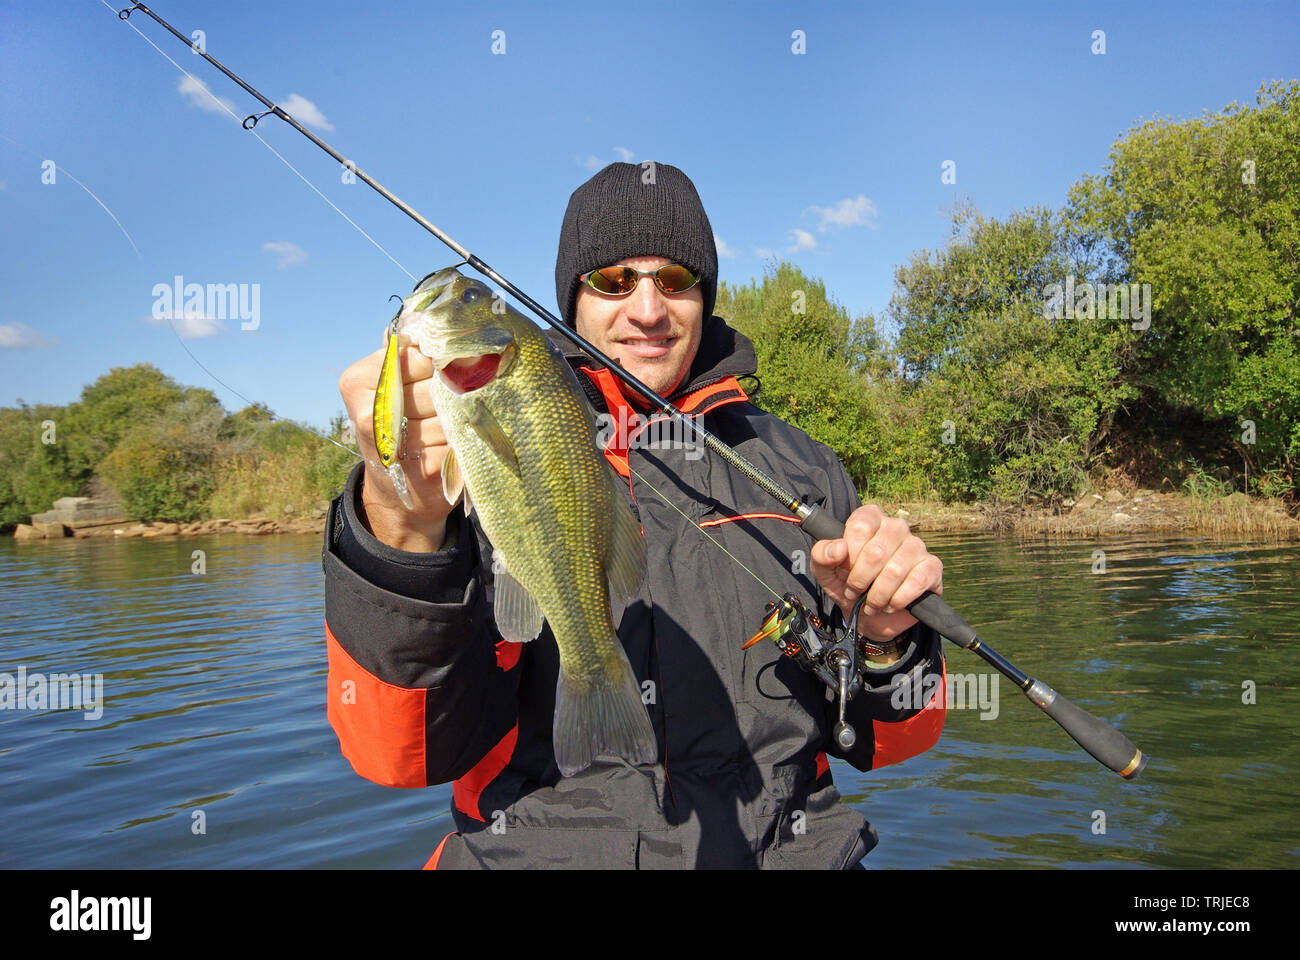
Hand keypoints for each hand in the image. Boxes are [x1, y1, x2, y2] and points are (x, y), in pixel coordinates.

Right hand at [337, 342, 455, 551]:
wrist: (397, 491)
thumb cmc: (399, 424)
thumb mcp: (390, 386)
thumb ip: (403, 354)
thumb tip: (430, 315)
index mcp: (357, 381)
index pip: (416, 354)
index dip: (441, 360)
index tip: (451, 365)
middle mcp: (368, 414)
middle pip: (436, 383)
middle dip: (455, 389)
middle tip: (459, 395)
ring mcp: (395, 445)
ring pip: (451, 411)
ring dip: (465, 415)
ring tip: (460, 419)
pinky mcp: (424, 469)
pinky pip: (461, 439)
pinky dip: (469, 439)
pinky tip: (462, 441)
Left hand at [809, 504, 942, 645]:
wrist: (873, 617)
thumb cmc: (849, 586)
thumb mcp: (825, 572)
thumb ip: (821, 555)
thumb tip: (838, 548)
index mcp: (871, 518)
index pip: (861, 525)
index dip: (849, 555)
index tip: (844, 571)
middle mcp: (896, 526)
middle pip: (876, 551)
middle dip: (860, 580)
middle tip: (855, 592)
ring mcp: (917, 545)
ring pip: (895, 570)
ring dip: (878, 595)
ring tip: (871, 603)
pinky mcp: (932, 567)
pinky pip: (917, 582)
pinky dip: (898, 600)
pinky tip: (891, 604)